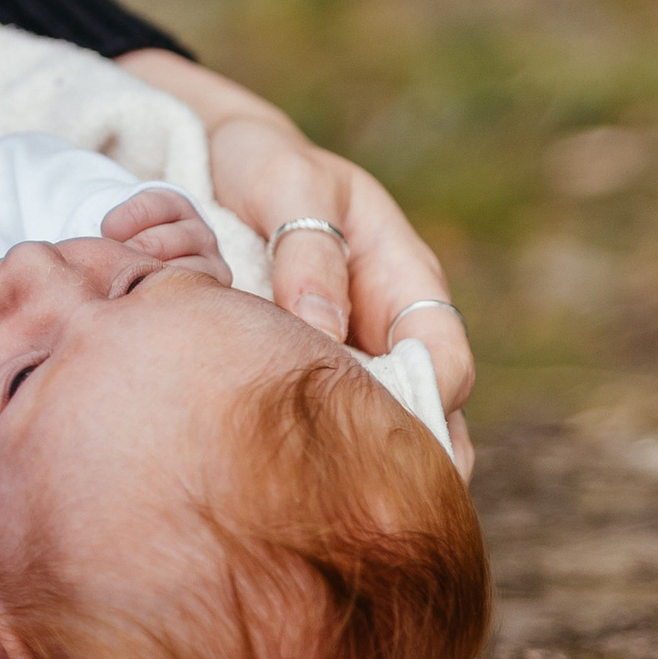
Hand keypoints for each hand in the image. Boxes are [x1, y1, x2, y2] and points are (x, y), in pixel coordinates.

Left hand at [117, 46, 473, 471]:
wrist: (211, 159)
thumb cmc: (263, 166)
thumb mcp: (287, 183)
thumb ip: (307, 249)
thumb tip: (323, 330)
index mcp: (405, 280)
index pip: (445, 360)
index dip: (428, 403)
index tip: (379, 433)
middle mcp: (384, 330)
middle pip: (422, 419)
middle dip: (394, 462)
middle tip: (343, 499)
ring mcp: (345, 357)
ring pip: (369, 433)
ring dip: (342, 463)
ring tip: (298, 499)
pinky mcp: (297, 374)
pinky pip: (315, 425)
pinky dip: (297, 451)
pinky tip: (257, 475)